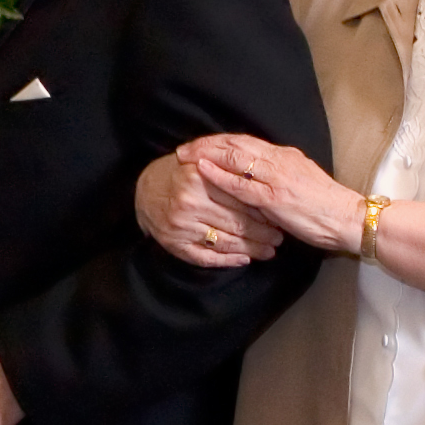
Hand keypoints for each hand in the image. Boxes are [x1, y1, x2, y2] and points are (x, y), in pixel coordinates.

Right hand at [137, 145, 286, 268]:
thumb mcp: (203, 164)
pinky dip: (228, 261)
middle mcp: (189, 202)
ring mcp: (181, 225)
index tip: (278, 217)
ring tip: (268, 251)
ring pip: (225, 242)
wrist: (146, 190)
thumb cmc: (182, 175)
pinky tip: (243, 259)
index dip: (262, 211)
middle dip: (262, 233)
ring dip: (251, 249)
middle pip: (236, 223)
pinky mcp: (174, 244)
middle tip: (278, 238)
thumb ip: (228, 172)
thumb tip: (264, 189)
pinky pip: (206, 257)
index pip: (240, 199)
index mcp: (199, 177)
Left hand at [193, 136, 363, 254]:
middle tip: (184, 149)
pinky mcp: (275, 197)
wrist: (348, 218)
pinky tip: (202, 170)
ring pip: (235, 157)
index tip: (199, 144)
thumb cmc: (324, 206)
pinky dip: (219, 175)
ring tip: (185, 156)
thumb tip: (254, 176)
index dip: (219, 141)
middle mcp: (279, 159)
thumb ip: (276, 176)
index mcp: (285, 155)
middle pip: (236, 144)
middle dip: (207, 144)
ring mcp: (276, 177)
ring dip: (207, 155)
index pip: (245, 141)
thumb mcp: (298, 181)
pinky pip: (241, 183)